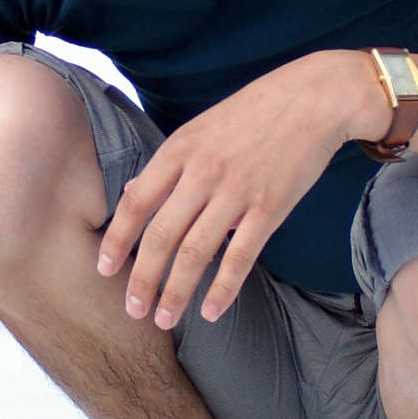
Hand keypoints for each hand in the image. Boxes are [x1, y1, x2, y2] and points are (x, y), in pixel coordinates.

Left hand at [97, 51, 383, 328]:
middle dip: (142, 279)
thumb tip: (132, 193)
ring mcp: (236, 192)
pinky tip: (212, 312)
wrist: (314, 99)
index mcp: (180, 150)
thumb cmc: (256, 111)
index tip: (103, 269)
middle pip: (160, 236)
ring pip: (195, 253)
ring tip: (164, 319)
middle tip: (132, 310)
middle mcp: (202, 173)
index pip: (136, 203)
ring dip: (176, 293)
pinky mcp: (269, 209)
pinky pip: (240, 257)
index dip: (117, 240)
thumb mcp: (200, 127)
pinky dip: (223, 288)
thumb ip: (168, 163)